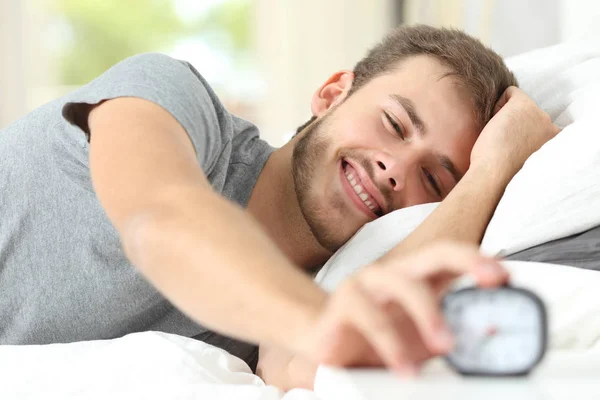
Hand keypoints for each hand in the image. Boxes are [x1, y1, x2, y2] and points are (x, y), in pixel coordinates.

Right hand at [296, 241, 508, 373]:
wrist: (322, 343)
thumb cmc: (373, 339)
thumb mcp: (419, 342)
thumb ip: (450, 335)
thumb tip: (489, 336)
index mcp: (415, 279)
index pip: (450, 257)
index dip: (478, 260)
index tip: (505, 275)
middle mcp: (394, 274)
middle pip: (434, 253)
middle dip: (467, 262)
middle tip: (492, 281)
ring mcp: (367, 283)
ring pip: (403, 284)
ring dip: (429, 313)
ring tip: (445, 346)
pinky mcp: (343, 303)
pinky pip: (370, 317)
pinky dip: (391, 344)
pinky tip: (403, 367)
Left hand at [470, 86, 560, 179]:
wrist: (495, 175)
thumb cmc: (502, 173)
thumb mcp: (526, 161)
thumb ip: (531, 145)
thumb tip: (520, 137)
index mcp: (555, 142)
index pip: (537, 126)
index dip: (519, 133)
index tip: (512, 148)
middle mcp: (552, 127)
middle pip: (528, 115)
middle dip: (514, 124)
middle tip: (504, 144)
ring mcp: (540, 115)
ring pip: (519, 105)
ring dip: (506, 118)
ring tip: (500, 137)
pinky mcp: (524, 105)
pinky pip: (511, 92)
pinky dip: (498, 104)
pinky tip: (495, 123)